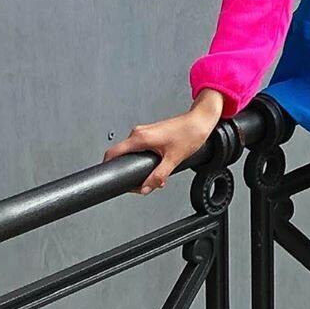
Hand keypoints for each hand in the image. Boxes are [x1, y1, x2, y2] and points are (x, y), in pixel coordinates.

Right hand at [102, 109, 217, 194]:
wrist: (200, 121)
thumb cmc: (189, 134)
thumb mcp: (173, 160)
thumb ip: (158, 176)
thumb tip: (146, 187)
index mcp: (140, 137)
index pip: (113, 153)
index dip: (109, 167)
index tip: (113, 177)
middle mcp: (139, 132)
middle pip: (122, 155)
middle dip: (130, 171)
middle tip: (142, 182)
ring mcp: (144, 132)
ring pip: (133, 153)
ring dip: (140, 166)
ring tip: (154, 174)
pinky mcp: (151, 133)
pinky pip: (141, 148)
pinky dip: (146, 159)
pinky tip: (158, 164)